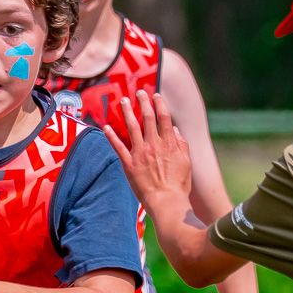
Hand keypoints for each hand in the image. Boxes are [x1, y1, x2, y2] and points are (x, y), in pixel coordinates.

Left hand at [105, 89, 193, 209]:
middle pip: (147, 117)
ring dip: (127, 112)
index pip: (164, 117)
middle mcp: (154, 144)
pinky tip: (105, 126)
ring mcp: (140, 153)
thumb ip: (182, 144)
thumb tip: (175, 130)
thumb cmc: (179, 184)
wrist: (166, 201)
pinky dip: (111, 136)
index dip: (159, 104)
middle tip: (139, 92)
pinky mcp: (129, 164)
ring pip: (132, 127)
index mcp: (170, 143)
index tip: (156, 95)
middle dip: (143, 102)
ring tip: (123, 101)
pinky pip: (118, 147)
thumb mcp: (187, 162)